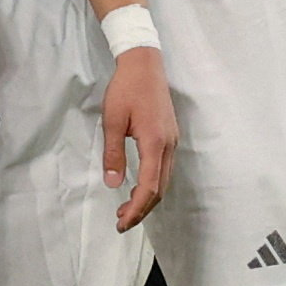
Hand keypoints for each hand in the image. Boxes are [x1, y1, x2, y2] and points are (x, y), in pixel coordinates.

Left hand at [102, 45, 176, 230]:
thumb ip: (114, 153)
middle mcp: (169, 146)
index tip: (121, 222)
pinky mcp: (170, 136)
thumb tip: (113, 184)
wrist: (144, 63)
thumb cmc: (126, 88)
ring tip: (127, 208)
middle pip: (159, 189)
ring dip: (147, 198)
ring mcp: (173, 141)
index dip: (136, 209)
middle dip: (142, 209)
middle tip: (121, 221)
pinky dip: (153, 184)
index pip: (149, 187)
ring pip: (164, 180)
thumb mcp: (113, 120)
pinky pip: (165, 169)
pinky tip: (139, 186)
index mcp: (155, 143)